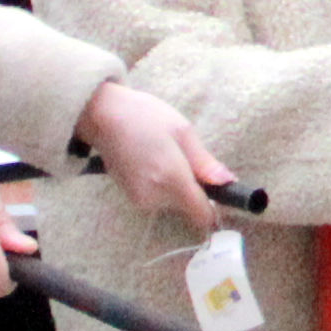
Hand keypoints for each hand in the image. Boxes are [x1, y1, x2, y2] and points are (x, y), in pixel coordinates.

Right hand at [78, 77, 232, 234]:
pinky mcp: (130, 197)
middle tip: (184, 159)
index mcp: (172, 179)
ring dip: (176, 187)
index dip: (214, 211)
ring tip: (164, 156)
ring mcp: (139, 199)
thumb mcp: (183, 132)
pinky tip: (151, 162)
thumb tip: (227, 182)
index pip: (201, 215)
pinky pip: (157, 198)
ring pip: (172, 203)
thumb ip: (205, 163)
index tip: (218, 196)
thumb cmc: (145, 116)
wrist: (103, 115)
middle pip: (188, 208)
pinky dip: (160, 186)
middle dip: (193, 190)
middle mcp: (155, 196)